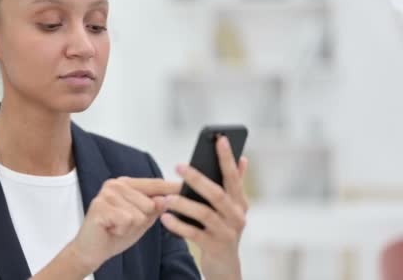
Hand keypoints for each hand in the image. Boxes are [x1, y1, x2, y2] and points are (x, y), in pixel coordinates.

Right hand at [67, 177, 180, 274]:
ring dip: (131, 226)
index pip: (155, 184)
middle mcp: (116, 184)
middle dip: (142, 219)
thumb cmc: (115, 233)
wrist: (92, 251)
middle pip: (150, 201)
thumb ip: (155, 209)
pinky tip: (112, 229)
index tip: (187, 187)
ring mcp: (107, 194)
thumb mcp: (142, 221)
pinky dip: (122, 230)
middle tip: (124, 224)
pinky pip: (128, 220)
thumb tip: (167, 199)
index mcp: (127, 184)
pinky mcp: (101, 206)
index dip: (172, 188)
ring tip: (118, 227)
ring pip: (140, 212)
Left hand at [160, 136, 248, 279]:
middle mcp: (236, 216)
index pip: (233, 177)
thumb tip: (243, 158)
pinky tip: (164, 218)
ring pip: (204, 214)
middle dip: (198, 178)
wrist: (225, 267)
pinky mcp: (214, 247)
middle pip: (217, 194)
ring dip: (182, 204)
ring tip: (164, 198)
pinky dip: (178, 225)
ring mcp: (226, 232)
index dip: (227, 158)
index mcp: (239, 203)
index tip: (219, 139)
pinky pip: (194, 234)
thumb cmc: (223, 230)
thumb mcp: (232, 209)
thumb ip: (235, 185)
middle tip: (178, 165)